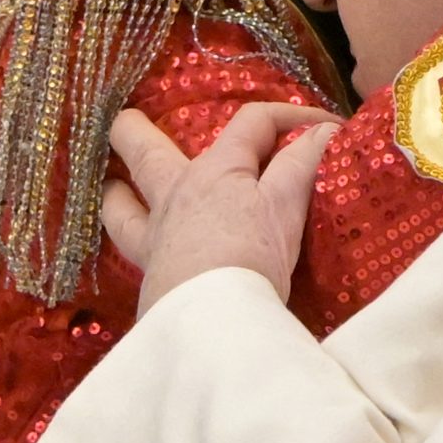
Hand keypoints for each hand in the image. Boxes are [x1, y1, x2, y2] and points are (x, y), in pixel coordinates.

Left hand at [102, 103, 341, 315]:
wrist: (211, 327)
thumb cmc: (251, 258)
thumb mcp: (286, 207)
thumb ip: (303, 165)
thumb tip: (324, 130)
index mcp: (216, 170)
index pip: (253, 122)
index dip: (291, 115)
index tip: (327, 126)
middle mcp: (176, 194)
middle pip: (145, 149)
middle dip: (137, 130)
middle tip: (127, 117)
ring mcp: (155, 235)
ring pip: (120, 203)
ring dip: (118, 190)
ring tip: (114, 185)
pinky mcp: (149, 276)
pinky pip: (126, 245)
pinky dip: (126, 233)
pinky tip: (136, 240)